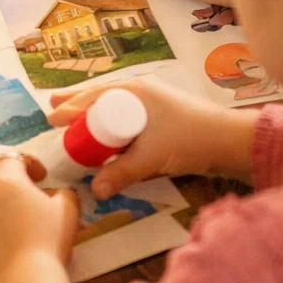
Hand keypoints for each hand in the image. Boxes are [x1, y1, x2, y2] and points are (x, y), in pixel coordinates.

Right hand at [47, 76, 254, 195]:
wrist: (230, 141)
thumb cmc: (189, 139)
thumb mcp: (150, 158)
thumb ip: (121, 174)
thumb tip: (95, 191)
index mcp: (134, 92)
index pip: (93, 98)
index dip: (71, 109)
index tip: (51, 119)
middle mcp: (140, 90)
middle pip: (100, 93)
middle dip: (77, 101)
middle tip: (52, 104)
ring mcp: (152, 100)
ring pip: (114, 102)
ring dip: (93, 108)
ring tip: (74, 112)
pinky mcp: (162, 114)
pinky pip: (126, 111)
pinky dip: (111, 117)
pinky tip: (107, 126)